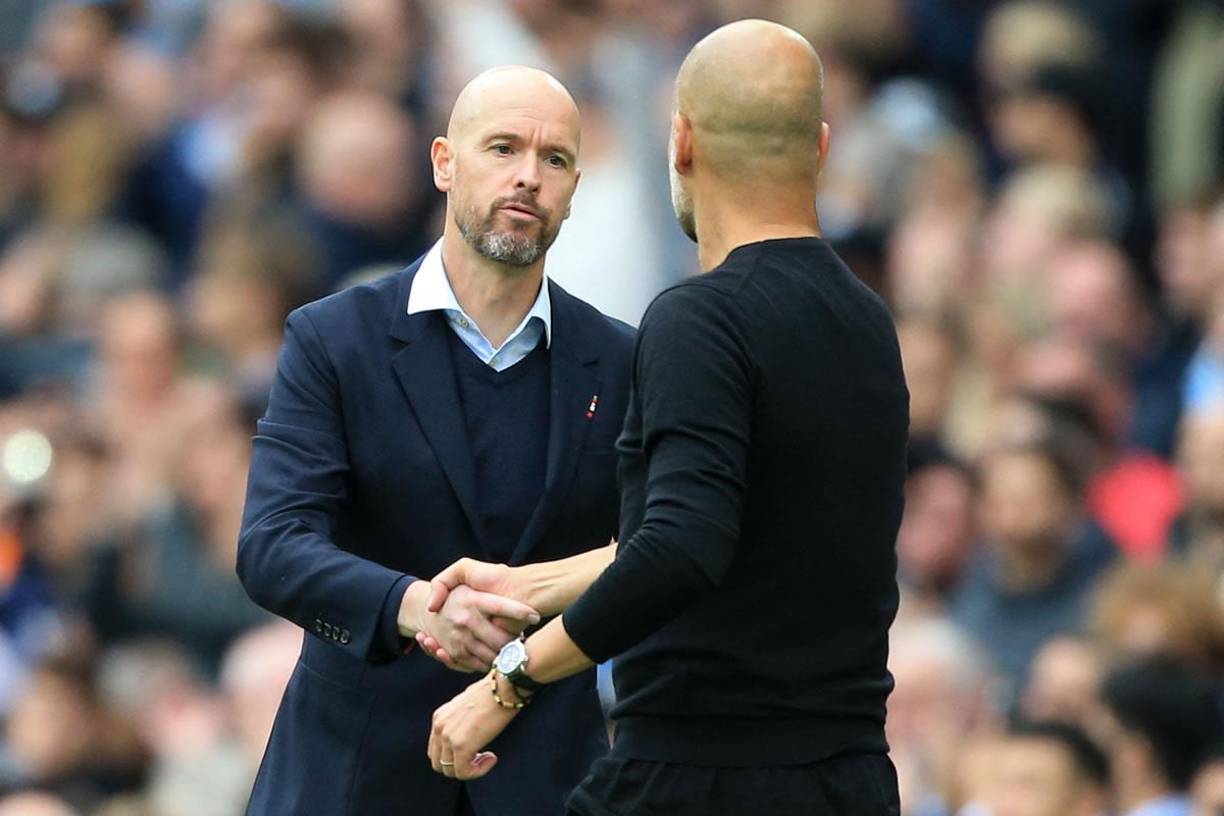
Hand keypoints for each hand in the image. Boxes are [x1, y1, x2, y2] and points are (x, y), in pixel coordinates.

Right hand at [404, 580, 538, 672]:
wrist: (429, 611)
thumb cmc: (457, 591)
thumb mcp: (462, 570)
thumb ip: (480, 571)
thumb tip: (497, 576)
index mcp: (472, 599)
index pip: (501, 607)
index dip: (521, 612)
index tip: (535, 616)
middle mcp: (466, 620)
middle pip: (502, 639)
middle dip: (517, 640)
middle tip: (523, 636)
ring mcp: (461, 639)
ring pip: (494, 654)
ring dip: (506, 653)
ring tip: (513, 647)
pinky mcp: (457, 655)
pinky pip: (481, 664)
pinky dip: (492, 662)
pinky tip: (498, 654)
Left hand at [428, 672, 520, 779]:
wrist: (503, 687)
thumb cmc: (492, 693)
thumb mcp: (468, 705)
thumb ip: (460, 721)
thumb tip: (468, 735)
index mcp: (439, 717)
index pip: (436, 750)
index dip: (454, 757)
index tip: (474, 751)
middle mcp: (439, 727)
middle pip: (439, 763)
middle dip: (459, 766)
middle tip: (480, 757)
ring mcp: (448, 737)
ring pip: (450, 771)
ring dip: (470, 769)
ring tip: (488, 757)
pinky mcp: (461, 746)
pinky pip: (464, 772)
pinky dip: (478, 771)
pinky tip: (492, 758)